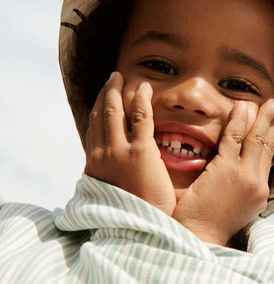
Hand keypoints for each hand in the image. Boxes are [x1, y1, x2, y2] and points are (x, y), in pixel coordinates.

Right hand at [84, 72, 175, 215]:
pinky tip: (144, 88)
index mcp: (95, 164)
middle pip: (102, 115)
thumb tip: (113, 158)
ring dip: (117, 91)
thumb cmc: (132, 210)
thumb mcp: (112, 188)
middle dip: (106, 94)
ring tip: (121, 77)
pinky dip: (141, 100)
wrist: (140, 230)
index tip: (104, 95)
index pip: (95, 128)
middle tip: (112, 78)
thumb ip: (111, 170)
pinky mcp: (141, 153)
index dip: (99, 108)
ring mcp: (119, 153)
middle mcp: (102, 155)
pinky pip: (140, 118)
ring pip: (115, 112)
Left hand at [172, 99, 273, 245]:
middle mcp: (257, 182)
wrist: (199, 236)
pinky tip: (241, 107)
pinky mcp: (226, 170)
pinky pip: (233, 139)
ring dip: (261, 117)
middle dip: (272, 122)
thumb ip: (245, 183)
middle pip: (267, 144)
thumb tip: (249, 164)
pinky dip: (238, 121)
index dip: (273, 136)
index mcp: (259, 191)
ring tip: (266, 102)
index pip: (268, 156)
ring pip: (255, 139)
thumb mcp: (237, 203)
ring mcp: (243, 175)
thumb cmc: (211, 220)